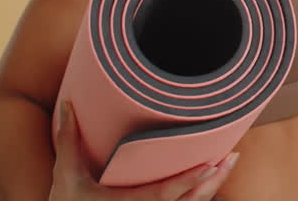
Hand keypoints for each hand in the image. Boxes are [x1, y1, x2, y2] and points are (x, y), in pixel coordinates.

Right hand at [49, 102, 237, 200]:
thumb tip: (66, 105)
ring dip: (212, 187)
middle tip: (231, 156)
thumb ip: (68, 140)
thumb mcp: (66, 175)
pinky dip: (200, 194)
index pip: (162, 195)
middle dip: (212, 181)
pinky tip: (212, 177)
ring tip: (228, 161)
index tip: (210, 164)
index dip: (187, 181)